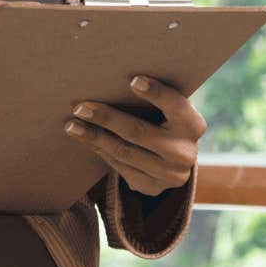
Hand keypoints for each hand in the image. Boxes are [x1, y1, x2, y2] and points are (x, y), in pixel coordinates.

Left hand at [63, 75, 205, 196]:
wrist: (175, 158)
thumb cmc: (164, 119)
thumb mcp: (168, 109)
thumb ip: (153, 98)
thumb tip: (110, 78)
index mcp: (193, 125)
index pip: (176, 106)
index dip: (156, 93)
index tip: (133, 80)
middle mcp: (185, 153)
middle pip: (139, 132)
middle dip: (106, 118)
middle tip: (80, 107)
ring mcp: (169, 175)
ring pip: (124, 153)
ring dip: (94, 137)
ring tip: (72, 125)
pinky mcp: (152, 188)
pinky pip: (120, 168)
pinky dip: (100, 151)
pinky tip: (86, 140)